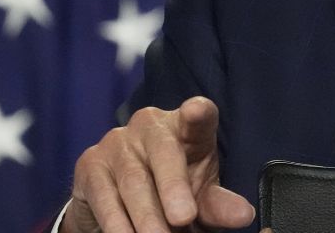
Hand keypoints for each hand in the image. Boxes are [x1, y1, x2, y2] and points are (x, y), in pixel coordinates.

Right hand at [63, 96, 255, 232]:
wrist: (123, 204)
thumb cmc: (174, 191)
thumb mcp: (201, 199)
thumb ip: (219, 205)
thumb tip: (244, 215)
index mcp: (187, 128)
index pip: (198, 114)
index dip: (198, 112)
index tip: (197, 111)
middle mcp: (151, 126)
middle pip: (164, 151)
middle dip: (173, 187)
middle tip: (183, 218)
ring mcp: (117, 142)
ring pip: (134, 180)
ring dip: (146, 216)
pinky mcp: (90, 164)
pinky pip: (104, 196)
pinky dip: (117, 223)